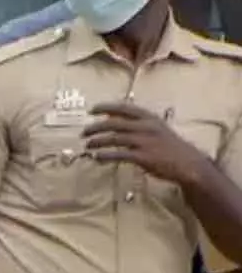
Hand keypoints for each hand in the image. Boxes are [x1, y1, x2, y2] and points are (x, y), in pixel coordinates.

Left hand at [83, 102, 207, 184]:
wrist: (188, 164)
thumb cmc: (170, 147)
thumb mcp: (157, 129)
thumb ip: (137, 124)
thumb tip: (113, 121)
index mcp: (150, 118)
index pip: (124, 108)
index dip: (106, 107)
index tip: (92, 110)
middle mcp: (146, 127)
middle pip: (114, 123)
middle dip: (96, 127)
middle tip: (84, 132)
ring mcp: (144, 142)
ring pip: (114, 139)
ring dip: (97, 141)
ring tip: (87, 145)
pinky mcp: (143, 157)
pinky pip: (118, 155)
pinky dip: (105, 155)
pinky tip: (96, 157)